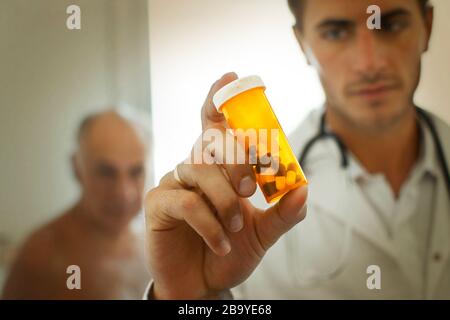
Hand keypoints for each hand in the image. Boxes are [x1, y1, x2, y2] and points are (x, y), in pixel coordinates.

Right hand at [145, 72, 307, 298]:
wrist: (201, 284)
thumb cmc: (229, 252)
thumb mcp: (263, 234)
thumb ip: (283, 213)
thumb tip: (303, 188)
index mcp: (219, 167)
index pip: (216, 125)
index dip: (220, 99)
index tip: (231, 77)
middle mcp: (195, 168)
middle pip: (211, 141)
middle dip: (237, 159)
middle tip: (251, 187)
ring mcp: (174, 183)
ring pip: (200, 170)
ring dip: (224, 199)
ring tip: (236, 225)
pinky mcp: (157, 204)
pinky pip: (184, 200)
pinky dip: (208, 222)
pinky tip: (219, 241)